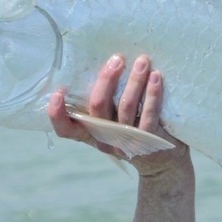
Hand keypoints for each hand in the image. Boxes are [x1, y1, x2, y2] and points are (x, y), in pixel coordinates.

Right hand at [47, 54, 189, 176]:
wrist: (163, 162)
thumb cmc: (133, 132)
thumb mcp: (113, 122)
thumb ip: (105, 103)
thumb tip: (106, 64)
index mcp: (91, 133)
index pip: (66, 130)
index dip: (58, 114)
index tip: (58, 92)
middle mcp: (105, 138)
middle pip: (98, 107)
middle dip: (107, 80)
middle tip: (117, 59)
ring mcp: (126, 141)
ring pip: (126, 107)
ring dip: (134, 81)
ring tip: (142, 61)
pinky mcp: (148, 141)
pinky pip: (149, 114)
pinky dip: (153, 94)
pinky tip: (156, 77)